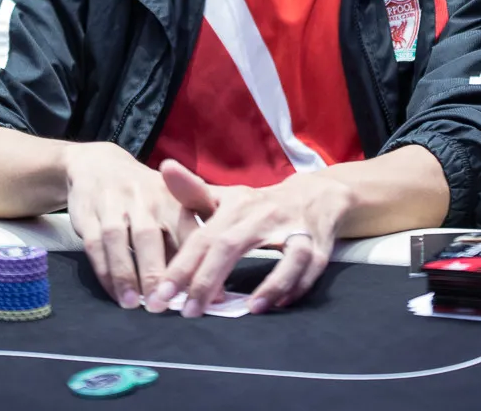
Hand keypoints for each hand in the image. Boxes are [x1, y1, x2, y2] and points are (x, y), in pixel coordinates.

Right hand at [63, 142, 214, 308]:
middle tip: (161, 305)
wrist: (99, 165)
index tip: (203, 294)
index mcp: (172, 198)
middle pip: (149, 235)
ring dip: (125, 274)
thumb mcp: (174, 204)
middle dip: (154, 271)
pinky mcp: (88, 212)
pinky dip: (104, 271)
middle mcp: (143, 198)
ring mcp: (113, 203)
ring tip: (134, 304)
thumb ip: (190, 242)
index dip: (195, 262)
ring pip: (117, 239)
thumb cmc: (146, 196)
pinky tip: (114, 292)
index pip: (185, 230)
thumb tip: (213, 291)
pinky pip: (94, 244)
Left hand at [146, 160, 351, 316]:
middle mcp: (264, 215)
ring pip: (287, 256)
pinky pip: (311, 267)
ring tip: (248, 309)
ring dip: (271, 283)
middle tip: (188, 312)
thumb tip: (165, 167)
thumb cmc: (259, 205)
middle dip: (208, 280)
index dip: (182, 266)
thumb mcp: (227, 197)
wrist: (314, 195)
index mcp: (238, 204)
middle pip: (234, 245)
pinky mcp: (319, 245)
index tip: (161, 295)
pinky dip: (296, 286)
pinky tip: (278, 304)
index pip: (204, 237)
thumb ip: (194, 192)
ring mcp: (296, 229)